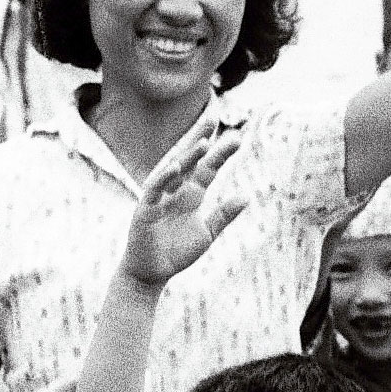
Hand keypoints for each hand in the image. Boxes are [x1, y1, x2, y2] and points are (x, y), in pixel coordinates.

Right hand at [120, 125, 245, 288]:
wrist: (151, 274)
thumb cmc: (175, 254)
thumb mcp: (206, 233)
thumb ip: (223, 215)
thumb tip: (246, 196)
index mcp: (189, 196)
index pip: (206, 169)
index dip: (219, 153)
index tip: (237, 138)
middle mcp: (174, 192)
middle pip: (187, 160)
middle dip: (198, 139)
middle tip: (213, 117)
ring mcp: (158, 199)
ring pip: (171, 171)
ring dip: (185, 156)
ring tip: (203, 142)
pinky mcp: (144, 212)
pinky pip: (153, 191)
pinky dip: (163, 179)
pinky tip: (174, 167)